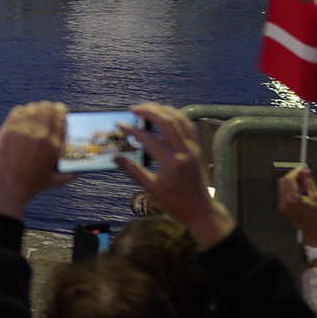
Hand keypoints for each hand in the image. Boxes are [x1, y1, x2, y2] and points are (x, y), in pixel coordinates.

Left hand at [0, 102, 67, 217]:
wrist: (5, 189)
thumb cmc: (29, 187)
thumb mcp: (53, 182)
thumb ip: (68, 175)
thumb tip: (78, 172)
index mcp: (55, 146)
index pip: (62, 118)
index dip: (61, 111)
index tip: (60, 110)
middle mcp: (41, 135)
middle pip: (48, 109)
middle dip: (49, 107)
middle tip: (48, 108)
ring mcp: (24, 131)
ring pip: (33, 108)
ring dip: (36, 108)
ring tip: (36, 110)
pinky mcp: (8, 130)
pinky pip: (17, 112)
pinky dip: (22, 111)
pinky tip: (22, 113)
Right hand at [116, 103, 229, 247]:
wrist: (201, 210)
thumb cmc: (175, 202)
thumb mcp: (151, 188)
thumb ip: (133, 170)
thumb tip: (115, 157)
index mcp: (172, 162)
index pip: (149, 139)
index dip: (132, 130)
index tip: (120, 124)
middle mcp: (185, 151)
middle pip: (167, 121)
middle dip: (149, 111)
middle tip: (133, 109)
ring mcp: (194, 148)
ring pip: (179, 119)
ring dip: (162, 110)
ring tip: (147, 107)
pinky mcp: (198, 148)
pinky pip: (188, 125)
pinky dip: (176, 116)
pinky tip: (165, 114)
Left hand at [277, 166, 316, 248]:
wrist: (316, 233)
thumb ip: (309, 182)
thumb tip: (305, 172)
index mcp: (293, 198)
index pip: (290, 179)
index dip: (296, 171)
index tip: (303, 169)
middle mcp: (285, 202)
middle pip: (283, 182)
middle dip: (292, 176)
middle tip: (303, 174)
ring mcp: (283, 207)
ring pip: (283, 188)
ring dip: (291, 183)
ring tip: (304, 183)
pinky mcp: (284, 210)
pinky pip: (284, 196)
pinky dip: (290, 190)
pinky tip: (300, 192)